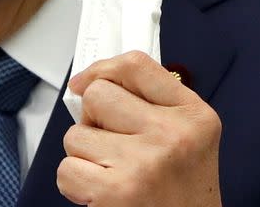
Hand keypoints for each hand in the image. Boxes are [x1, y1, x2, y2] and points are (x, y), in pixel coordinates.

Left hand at [57, 51, 221, 206]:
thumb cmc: (180, 194)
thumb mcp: (186, 139)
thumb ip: (149, 104)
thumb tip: (87, 81)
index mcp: (193, 115)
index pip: (135, 64)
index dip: (101, 69)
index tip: (85, 82)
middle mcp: (172, 135)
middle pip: (96, 95)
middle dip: (93, 120)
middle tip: (113, 146)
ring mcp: (143, 163)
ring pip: (75, 134)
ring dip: (85, 155)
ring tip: (113, 174)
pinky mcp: (115, 192)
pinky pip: (66, 169)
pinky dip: (76, 184)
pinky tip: (102, 193)